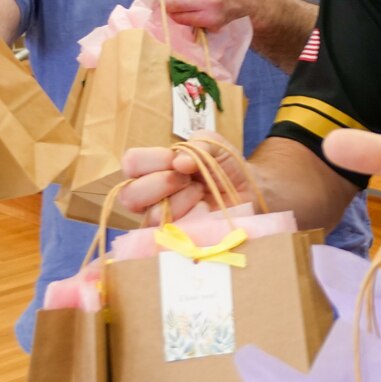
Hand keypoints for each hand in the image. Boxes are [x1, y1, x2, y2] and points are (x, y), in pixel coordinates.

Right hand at [117, 132, 250, 221]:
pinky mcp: (177, 237)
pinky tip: (203, 210)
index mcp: (152, 169)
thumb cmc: (225, 166)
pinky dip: (190, 218)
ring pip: (152, 215)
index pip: (131, 163)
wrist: (249, 190)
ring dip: (181, 200)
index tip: (178, 161)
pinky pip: (171, 234)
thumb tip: (179, 162)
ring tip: (200, 193)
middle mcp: (150, 196)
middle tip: (187, 179)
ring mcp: (161, 220)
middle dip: (163, 183)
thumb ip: (198, 143)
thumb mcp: (214, 144)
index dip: (153, 160)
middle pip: (130, 195)